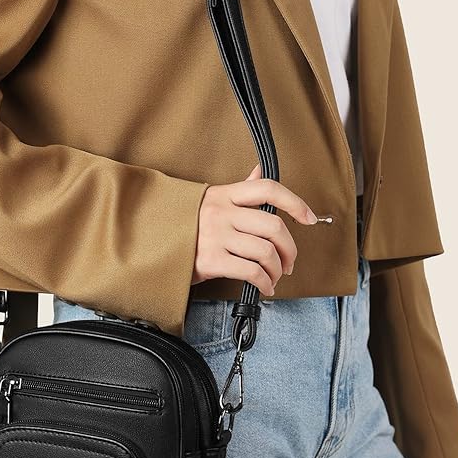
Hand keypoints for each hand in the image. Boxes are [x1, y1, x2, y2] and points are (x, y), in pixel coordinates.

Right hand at [191, 163, 317, 294]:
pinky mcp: (210, 261)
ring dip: (278, 269)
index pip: (267, 189)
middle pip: (274, 226)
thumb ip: (238, 190)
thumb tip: (259, 171)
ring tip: (274, 276)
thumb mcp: (209, 201)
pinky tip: (264, 286)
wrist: (149, 245)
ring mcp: (215, 236)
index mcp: (224, 194)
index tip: (308, 218)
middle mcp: (222, 212)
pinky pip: (251, 272)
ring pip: (266, 251)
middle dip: (289, 248)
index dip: (294, 202)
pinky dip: (264, 282)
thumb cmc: (184, 225)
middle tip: (289, 262)